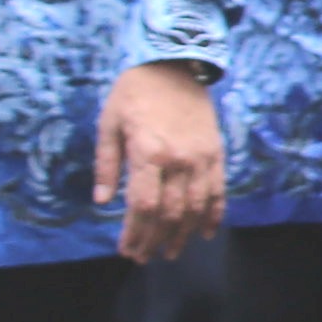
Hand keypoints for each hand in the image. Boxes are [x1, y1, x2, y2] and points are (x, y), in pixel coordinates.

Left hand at [96, 61, 224, 264]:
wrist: (174, 64)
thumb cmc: (133, 93)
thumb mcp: (108, 124)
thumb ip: (107, 165)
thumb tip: (103, 201)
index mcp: (149, 153)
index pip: (144, 206)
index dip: (136, 233)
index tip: (127, 250)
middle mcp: (179, 160)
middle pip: (170, 213)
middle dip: (156, 240)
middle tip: (145, 257)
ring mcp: (202, 158)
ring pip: (195, 207)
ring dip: (184, 234)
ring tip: (171, 251)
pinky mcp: (216, 153)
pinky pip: (218, 191)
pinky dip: (213, 215)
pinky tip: (205, 232)